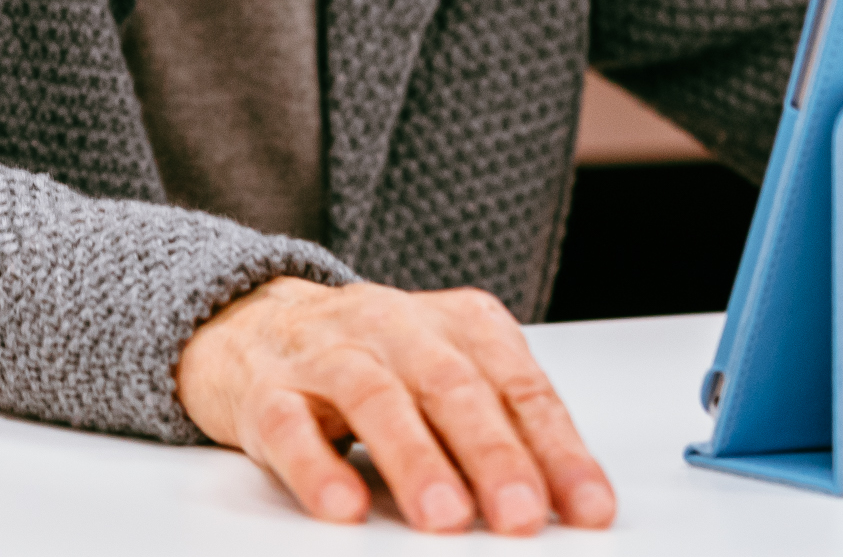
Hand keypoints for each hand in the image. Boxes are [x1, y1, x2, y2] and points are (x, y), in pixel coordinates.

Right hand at [178, 279, 614, 534]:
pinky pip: (289, 426)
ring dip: (413, 459)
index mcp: (456, 324)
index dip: (556, 447)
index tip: (587, 508)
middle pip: (450, 386)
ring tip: (443, 517)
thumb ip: (502, 432)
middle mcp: (393, 326)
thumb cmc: (377, 364)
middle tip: (521, 516)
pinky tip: (343, 506)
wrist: (255, 324)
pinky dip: (316, 467)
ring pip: (373, 398)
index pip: (516, 384)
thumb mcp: (448, 380)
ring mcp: (326, 354)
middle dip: (492, 454)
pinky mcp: (267, 391)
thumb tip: (564, 507)